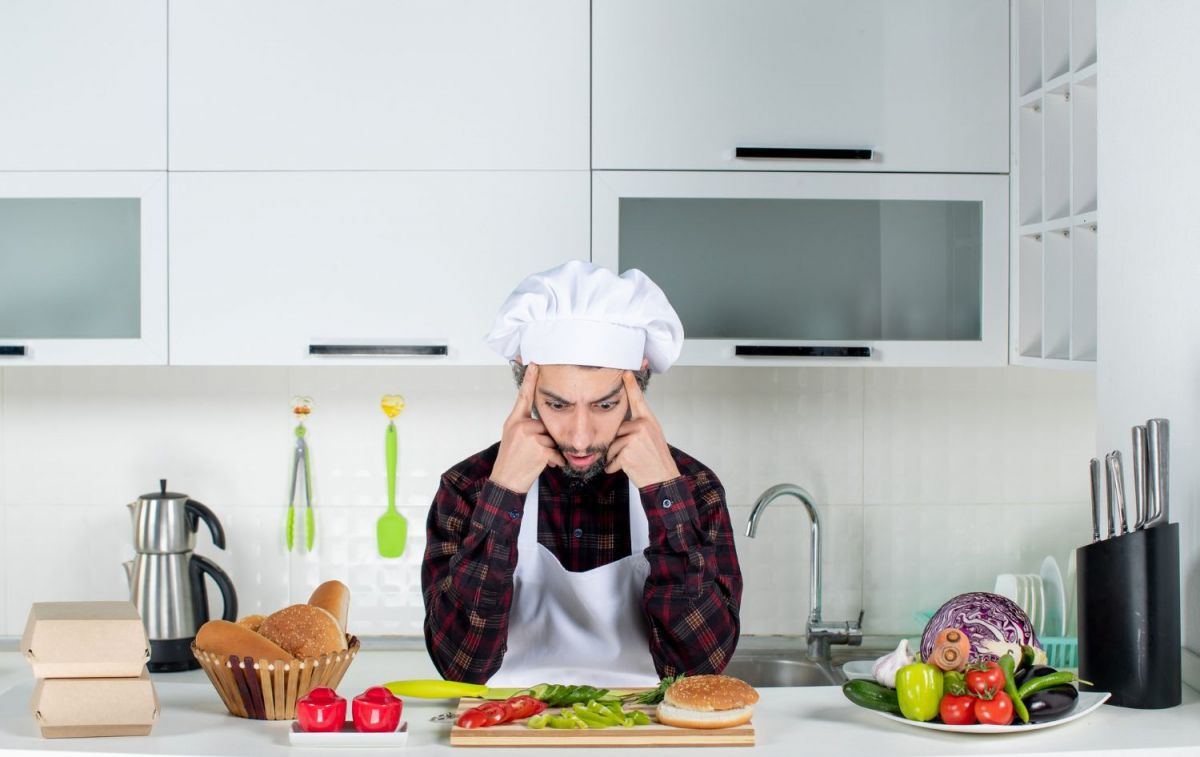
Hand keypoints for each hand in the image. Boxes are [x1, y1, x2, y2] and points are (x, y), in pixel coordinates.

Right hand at [489, 364, 565, 493]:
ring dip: (550, 451)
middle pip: (546, 424)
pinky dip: (555, 460)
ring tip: (536, 459)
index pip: (523, 396)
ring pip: (551, 437)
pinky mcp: (539, 447)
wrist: (506, 480)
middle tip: (532, 452)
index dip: (530, 379)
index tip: (535, 363)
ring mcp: (530, 435)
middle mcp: (521, 425)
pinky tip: (544, 465)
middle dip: (546, 438)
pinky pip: (555, 451)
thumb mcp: (513, 438)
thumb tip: (543, 425)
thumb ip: (526, 426)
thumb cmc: (510, 461)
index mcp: (514, 421)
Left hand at [604, 371, 680, 487]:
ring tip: (629, 462)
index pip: (638, 399)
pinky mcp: (627, 452)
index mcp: (648, 421)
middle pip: (616, 430)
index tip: (625, 372)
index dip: (631, 385)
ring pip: (612, 445)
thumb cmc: (656, 459)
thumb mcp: (652, 437)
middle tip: (631, 454)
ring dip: (615, 457)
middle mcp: (642, 426)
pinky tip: (624, 469)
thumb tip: (621, 426)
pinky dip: (613, 467)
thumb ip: (638, 427)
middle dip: (617, 444)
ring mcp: (635, 439)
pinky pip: (611, 458)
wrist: (663, 479)